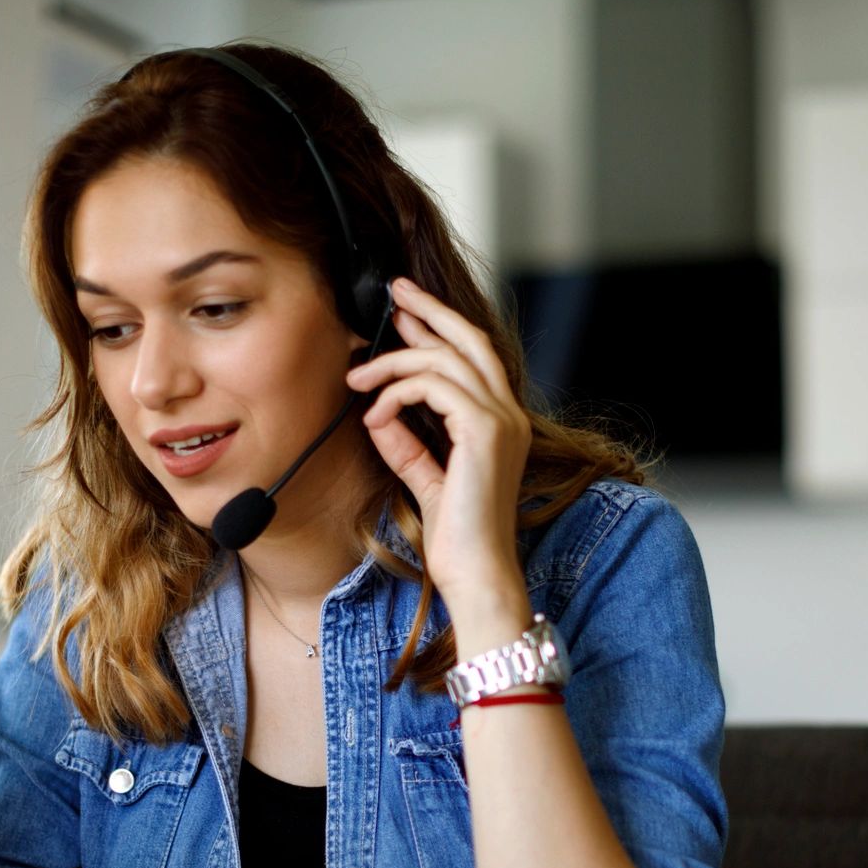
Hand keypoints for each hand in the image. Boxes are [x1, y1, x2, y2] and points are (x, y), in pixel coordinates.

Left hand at [346, 277, 529, 614]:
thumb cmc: (457, 537)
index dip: (439, 326)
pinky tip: (375, 415)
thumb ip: (408, 442)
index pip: (474, 356)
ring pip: (443, 360)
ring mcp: (502, 420)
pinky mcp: (484, 431)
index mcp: (502, 422)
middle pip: (470, 338)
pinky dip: (396, 394)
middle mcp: (510, 414)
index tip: (404, 311)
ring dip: (392, 363)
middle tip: (394, 293)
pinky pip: (432, 387)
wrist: (476, 573)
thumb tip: (380, 410)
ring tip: (357, 378)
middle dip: (429, 310)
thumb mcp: (425, 477)